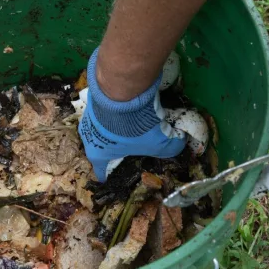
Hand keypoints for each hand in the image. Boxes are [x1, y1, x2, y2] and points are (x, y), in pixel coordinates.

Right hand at [78, 49, 185, 179]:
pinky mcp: (94, 97)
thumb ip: (171, 147)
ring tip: (128, 123)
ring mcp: (89, 115)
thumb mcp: (160, 143)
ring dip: (113, 125)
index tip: (108, 177)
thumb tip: (179, 142)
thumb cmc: (134, 127)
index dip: (107, 174)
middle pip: (100, 145)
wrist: (121, 90)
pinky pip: (106, 107)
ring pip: (101, 125)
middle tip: (126, 144)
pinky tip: (127, 105)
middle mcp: (89, 135)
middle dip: (112, 146)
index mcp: (98, 153)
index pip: (100, 170)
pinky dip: (115, 108)